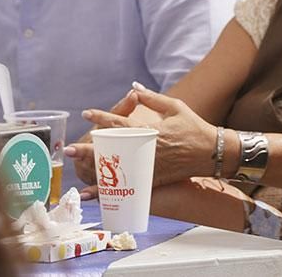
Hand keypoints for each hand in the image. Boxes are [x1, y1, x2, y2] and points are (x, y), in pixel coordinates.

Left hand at [79, 83, 216, 187]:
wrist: (211, 152)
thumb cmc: (194, 127)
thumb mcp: (175, 107)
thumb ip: (152, 97)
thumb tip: (133, 87)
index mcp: (150, 128)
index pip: (121, 121)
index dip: (102, 117)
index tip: (86, 113)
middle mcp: (146, 147)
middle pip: (113, 148)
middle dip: (89, 148)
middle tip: (70, 149)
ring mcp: (149, 164)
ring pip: (117, 168)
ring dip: (95, 170)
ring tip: (77, 171)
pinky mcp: (153, 178)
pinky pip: (128, 185)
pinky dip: (111, 191)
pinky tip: (95, 194)